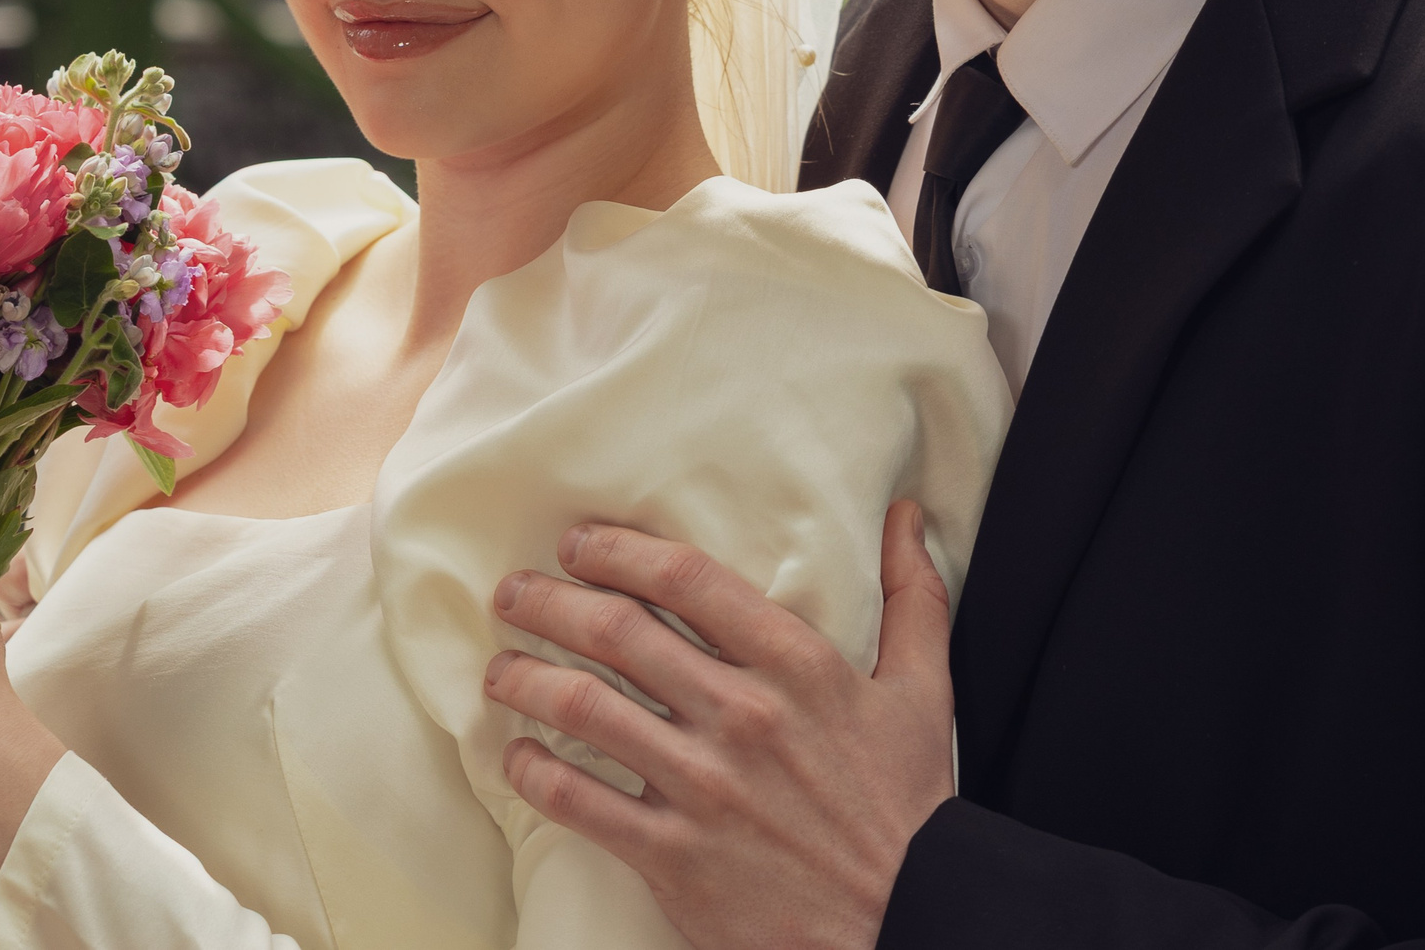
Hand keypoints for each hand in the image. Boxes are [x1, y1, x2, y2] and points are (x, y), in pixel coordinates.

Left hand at [484, 500, 955, 949]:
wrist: (908, 922)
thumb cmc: (909, 807)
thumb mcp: (923, 692)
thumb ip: (912, 596)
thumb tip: (904, 514)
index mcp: (796, 666)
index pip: (687, 580)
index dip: (619, 551)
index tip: (579, 544)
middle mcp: (742, 716)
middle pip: (617, 632)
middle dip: (549, 601)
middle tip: (513, 592)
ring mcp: (702, 787)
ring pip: (583, 708)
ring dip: (526, 677)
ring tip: (500, 668)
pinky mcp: (674, 855)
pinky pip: (579, 801)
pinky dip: (535, 773)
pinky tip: (518, 757)